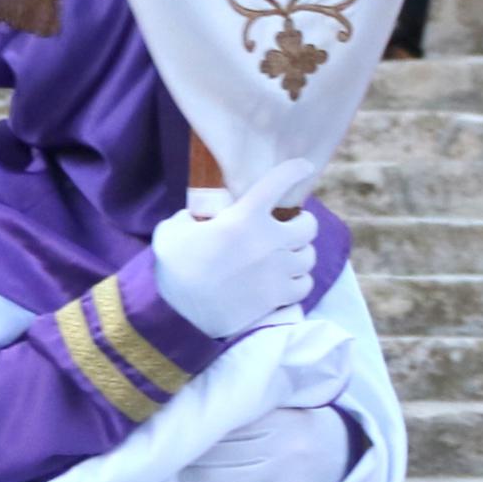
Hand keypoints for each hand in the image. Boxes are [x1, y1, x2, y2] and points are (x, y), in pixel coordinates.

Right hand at [149, 157, 318, 339]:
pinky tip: (285, 281)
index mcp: (244, 217)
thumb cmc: (174, 270)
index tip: (304, 166)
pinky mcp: (278, 297)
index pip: (278, 183)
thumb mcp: (172, 231)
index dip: (295, 170)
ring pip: (309, 256)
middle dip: (302, 224)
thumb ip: (190, 217)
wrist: (179, 315)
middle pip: (309, 225)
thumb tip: (197, 218)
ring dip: (300, 254)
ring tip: (286, 257)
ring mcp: (278, 271)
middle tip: (289, 228)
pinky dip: (299, 281)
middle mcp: (268, 241)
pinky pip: (305, 284)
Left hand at [183, 405, 352, 481]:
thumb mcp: (285, 408)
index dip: (202, 430)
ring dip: (196, 477)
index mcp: (279, 418)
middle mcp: (281, 445)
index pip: (228, 426)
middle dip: (193, 455)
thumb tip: (205, 408)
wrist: (343, 457)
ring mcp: (282, 474)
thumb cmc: (302, 427)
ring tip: (185, 472)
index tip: (184, 430)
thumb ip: (253, 408)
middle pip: (221, 452)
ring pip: (224, 477)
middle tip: (178, 453)